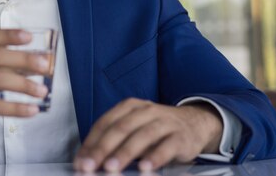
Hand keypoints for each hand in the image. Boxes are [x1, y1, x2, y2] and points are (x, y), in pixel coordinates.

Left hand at [73, 99, 222, 172]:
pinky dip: (155, 157)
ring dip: (125, 153)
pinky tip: (145, 167)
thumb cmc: (157, 128)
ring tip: (111, 167)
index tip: (81, 159)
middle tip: (90, 165)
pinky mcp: (181, 136)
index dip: (91, 142)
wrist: (195, 123)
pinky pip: (167, 146)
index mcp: (130, 107)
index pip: (105, 123)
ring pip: (142, 135)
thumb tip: (88, 159)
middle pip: (121, 128)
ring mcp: (165, 122)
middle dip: (102, 148)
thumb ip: (114, 140)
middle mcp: (146, 111)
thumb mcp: (134, 128)